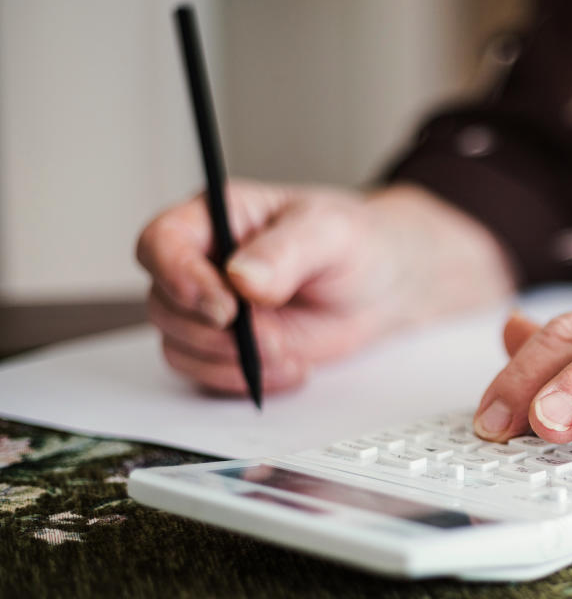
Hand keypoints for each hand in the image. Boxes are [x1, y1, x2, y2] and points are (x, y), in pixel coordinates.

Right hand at [136, 180, 513, 394]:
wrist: (382, 286)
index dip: (179, 278)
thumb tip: (241, 277)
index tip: (225, 309)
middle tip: (273, 339)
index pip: (161, 243)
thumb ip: (286, 251)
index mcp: (215, 218)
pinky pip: (208, 375)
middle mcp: (202, 263)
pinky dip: (246, 381)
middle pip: (165, 305)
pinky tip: (291, 368)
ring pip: (180, 346)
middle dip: (216, 333)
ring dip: (231, 362)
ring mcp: (211, 309)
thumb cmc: (355, 244)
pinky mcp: (226, 347)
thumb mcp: (330, 232)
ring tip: (289, 354)